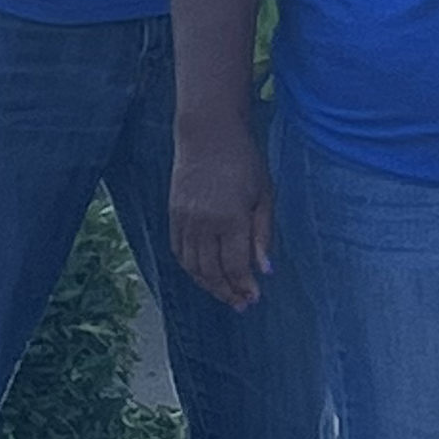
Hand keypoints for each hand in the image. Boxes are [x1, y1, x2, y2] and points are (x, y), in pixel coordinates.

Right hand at [171, 114, 274, 312]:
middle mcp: (202, 224)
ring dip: (209, 285)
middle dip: (227, 292)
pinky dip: (191, 268)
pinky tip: (205, 274)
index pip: (234, 265)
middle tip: (242, 304)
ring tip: (226, 294)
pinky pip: (179, 252)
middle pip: (211, 271)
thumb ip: (263, 235)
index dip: (244, 286)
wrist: (207, 134)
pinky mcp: (173, 215)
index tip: (255, 299)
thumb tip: (266, 271)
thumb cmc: (244, 161)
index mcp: (230, 218)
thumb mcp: (264, 195)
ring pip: (192, 266)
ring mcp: (184, 220)